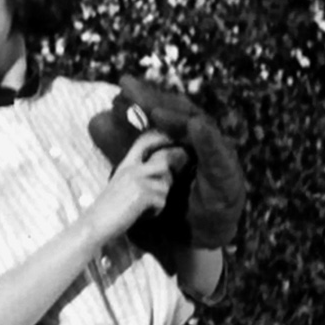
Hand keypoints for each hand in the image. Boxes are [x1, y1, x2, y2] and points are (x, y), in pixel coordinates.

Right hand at [81, 130, 180, 246]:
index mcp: (125, 165)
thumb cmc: (106, 211)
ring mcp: (138, 180)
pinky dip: (154, 212)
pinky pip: (161, 202)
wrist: (94, 224)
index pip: (143, 142)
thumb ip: (137, 178)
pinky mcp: (143, 194)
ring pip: (165, 186)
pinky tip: (140, 216)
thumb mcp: (120, 186)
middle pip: (164, 162)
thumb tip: (163, 178)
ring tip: (143, 209)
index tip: (168, 142)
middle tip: (157, 193)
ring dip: (159, 201)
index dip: (159, 139)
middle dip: (166, 179)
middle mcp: (132, 169)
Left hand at [90, 72, 245, 248]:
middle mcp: (199, 140)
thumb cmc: (172, 203)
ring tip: (156, 109)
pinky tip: (196, 128)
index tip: (122, 87)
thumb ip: (126, 148)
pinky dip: (208, 140)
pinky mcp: (228, 172)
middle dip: (156, 100)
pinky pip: (218, 153)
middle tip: (133, 88)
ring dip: (177, 117)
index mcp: (180, 137)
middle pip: (179, 112)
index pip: (162, 112)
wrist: (198, 237)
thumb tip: (97, 121)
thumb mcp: (144, 172)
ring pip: (198, 127)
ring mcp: (216, 153)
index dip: (144, 99)